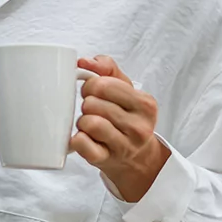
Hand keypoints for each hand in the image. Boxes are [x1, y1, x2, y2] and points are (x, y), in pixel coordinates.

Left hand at [72, 55, 170, 201]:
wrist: (136, 157)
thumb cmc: (126, 117)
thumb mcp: (125, 89)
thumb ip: (107, 68)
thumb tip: (84, 61)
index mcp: (145, 104)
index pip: (104, 84)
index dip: (90, 85)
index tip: (92, 92)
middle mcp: (139, 126)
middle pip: (93, 103)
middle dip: (86, 104)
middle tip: (90, 109)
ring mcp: (124, 146)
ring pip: (88, 123)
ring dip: (81, 121)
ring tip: (88, 124)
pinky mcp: (106, 160)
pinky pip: (81, 144)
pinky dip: (76, 139)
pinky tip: (84, 138)